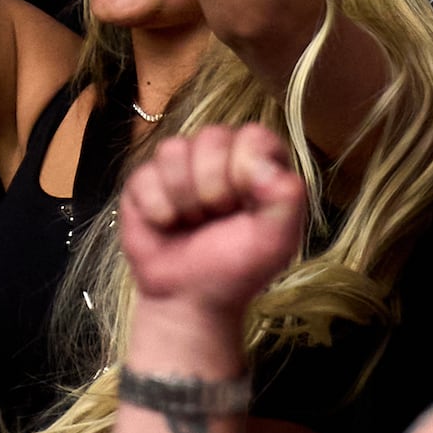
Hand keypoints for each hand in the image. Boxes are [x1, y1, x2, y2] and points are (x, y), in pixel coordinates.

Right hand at [120, 120, 308, 315]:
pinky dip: (157, 206)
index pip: (254, 135)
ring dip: (183, 196)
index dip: (246, 165)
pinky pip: (145, 173)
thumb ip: (287, 199)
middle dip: (212, 185)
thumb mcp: (276, 241)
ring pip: (173, 148)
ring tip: (193, 222)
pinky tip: (166, 224)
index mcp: (258, 165)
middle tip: (217, 217)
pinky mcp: (145, 180)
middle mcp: (220, 158)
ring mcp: (179, 167)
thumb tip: (264, 163)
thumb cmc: (236, 269)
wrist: (187, 298)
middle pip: (211, 136)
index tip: (244, 202)